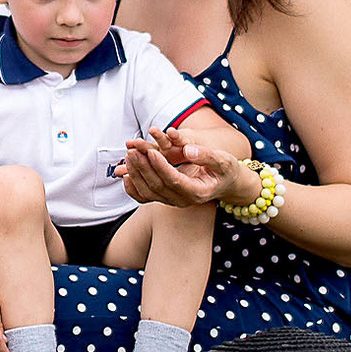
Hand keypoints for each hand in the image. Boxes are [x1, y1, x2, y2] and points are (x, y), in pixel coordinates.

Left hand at [124, 133, 253, 207]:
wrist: (225, 183)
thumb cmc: (225, 169)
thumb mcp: (223, 160)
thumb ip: (206, 155)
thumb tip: (187, 150)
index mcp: (197, 192)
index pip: (174, 180)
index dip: (161, 167)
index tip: (150, 152)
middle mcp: (183, 201)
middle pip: (158, 186)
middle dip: (143, 167)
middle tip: (133, 150)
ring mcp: (173, 202)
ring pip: (149, 192)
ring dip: (136, 174)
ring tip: (129, 155)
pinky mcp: (166, 199)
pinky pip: (146, 197)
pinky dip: (133, 188)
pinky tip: (125, 175)